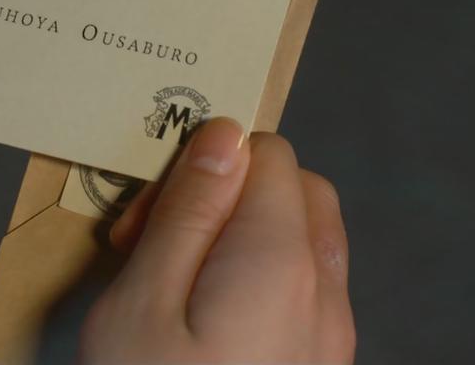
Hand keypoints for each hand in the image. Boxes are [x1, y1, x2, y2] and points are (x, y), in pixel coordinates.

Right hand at [81, 118, 354, 363]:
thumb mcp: (140, 306)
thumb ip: (187, 214)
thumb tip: (225, 136)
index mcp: (282, 260)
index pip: (266, 153)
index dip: (200, 171)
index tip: (146, 220)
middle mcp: (326, 293)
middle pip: (296, 193)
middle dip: (228, 199)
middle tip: (156, 248)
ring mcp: (335, 338)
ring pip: (303, 245)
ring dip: (245, 244)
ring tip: (179, 291)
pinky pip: (306, 297)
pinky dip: (262, 288)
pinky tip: (210, 327)